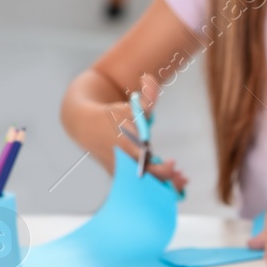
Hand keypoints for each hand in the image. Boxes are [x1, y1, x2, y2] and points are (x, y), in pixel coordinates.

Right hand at [108, 72, 187, 193]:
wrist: (83, 125)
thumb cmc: (111, 114)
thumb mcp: (131, 105)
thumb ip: (147, 95)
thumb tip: (150, 78)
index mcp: (128, 147)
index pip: (147, 165)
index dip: (163, 169)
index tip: (173, 163)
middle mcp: (124, 163)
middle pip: (150, 181)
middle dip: (169, 182)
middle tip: (183, 177)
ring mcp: (120, 172)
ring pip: (145, 188)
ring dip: (165, 186)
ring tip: (181, 179)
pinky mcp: (118, 176)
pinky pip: (138, 188)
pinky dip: (155, 186)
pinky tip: (172, 182)